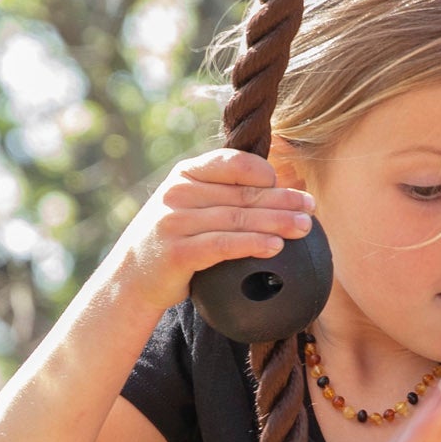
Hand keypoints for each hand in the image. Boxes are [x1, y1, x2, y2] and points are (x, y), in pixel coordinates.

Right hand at [111, 149, 313, 313]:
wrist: (130, 278)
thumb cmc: (172, 242)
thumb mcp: (189, 208)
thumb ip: (221, 196)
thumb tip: (278, 190)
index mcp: (185, 174)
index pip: (231, 163)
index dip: (264, 172)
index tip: (289, 184)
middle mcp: (178, 192)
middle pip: (241, 193)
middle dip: (282, 199)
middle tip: (310, 207)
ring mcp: (175, 221)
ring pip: (237, 218)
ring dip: (276, 222)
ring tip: (304, 228)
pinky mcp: (178, 252)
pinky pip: (223, 245)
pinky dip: (253, 245)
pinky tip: (276, 248)